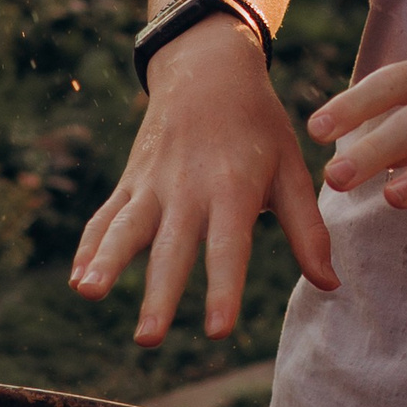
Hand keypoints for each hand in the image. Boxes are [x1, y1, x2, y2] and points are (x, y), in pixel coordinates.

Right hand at [69, 19, 337, 344]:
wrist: (207, 68)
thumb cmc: (259, 126)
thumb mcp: (291, 169)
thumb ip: (308, 230)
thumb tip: (330, 285)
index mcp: (233, 187)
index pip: (228, 247)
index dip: (223, 289)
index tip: (217, 331)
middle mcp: (188, 187)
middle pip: (171, 248)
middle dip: (158, 293)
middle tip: (148, 338)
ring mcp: (153, 183)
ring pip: (125, 227)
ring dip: (106, 261)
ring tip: (88, 292)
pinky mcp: (131, 181)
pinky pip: (106, 216)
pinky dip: (89, 247)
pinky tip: (77, 280)